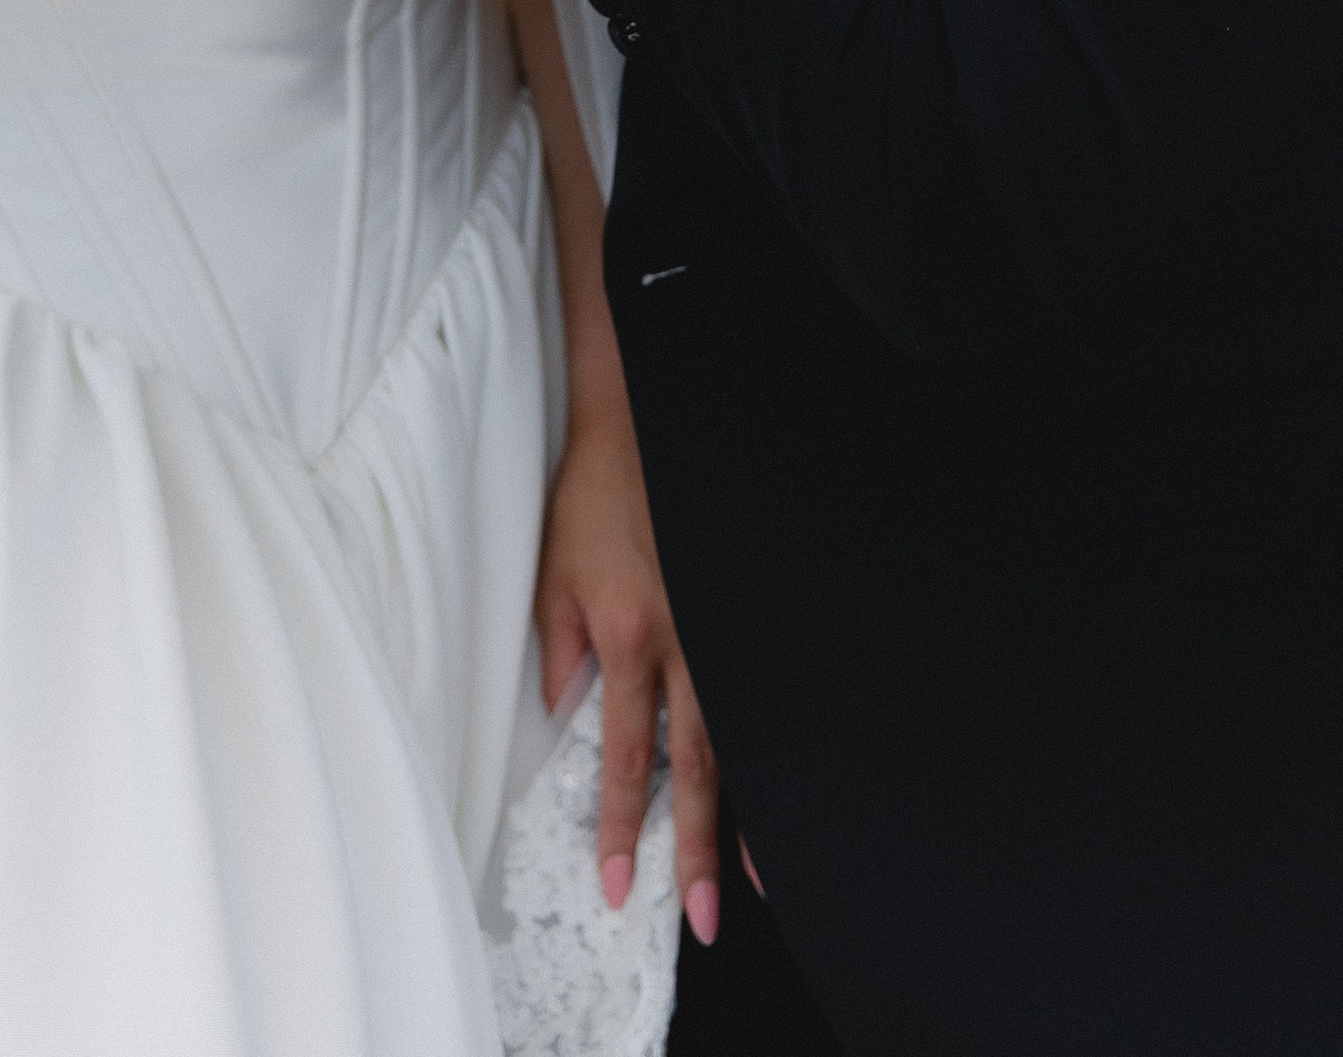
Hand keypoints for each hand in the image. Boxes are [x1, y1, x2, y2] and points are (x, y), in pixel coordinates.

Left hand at [537, 402, 721, 946]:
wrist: (643, 423)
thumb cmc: (591, 499)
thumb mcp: (553, 578)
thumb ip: (561, 656)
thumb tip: (567, 725)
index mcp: (627, 638)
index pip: (621, 757)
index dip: (619, 827)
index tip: (619, 888)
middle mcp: (684, 642)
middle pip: (692, 767)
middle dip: (695, 848)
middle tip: (702, 919)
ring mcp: (721, 626)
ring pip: (739, 739)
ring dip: (747, 815)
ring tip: (761, 883)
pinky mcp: (743, 609)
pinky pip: (759, 693)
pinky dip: (773, 747)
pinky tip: (789, 788)